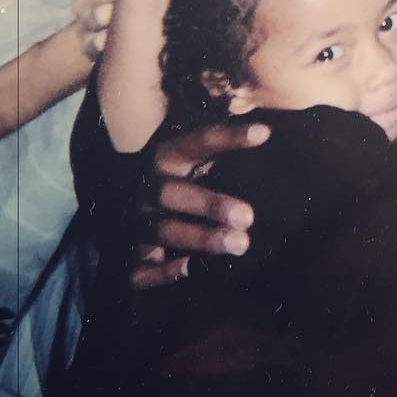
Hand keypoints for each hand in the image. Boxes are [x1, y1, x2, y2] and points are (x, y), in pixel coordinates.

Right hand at [130, 121, 270, 288]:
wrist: (138, 209)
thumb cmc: (183, 180)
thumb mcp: (197, 156)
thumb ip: (222, 145)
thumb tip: (260, 125)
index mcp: (167, 158)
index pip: (196, 143)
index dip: (228, 137)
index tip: (263, 133)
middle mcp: (148, 190)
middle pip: (171, 193)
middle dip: (209, 204)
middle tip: (247, 216)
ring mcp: (138, 224)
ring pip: (163, 230)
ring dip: (202, 238)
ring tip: (240, 244)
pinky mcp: (133, 258)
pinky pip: (141, 269)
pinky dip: (164, 271)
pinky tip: (189, 268)